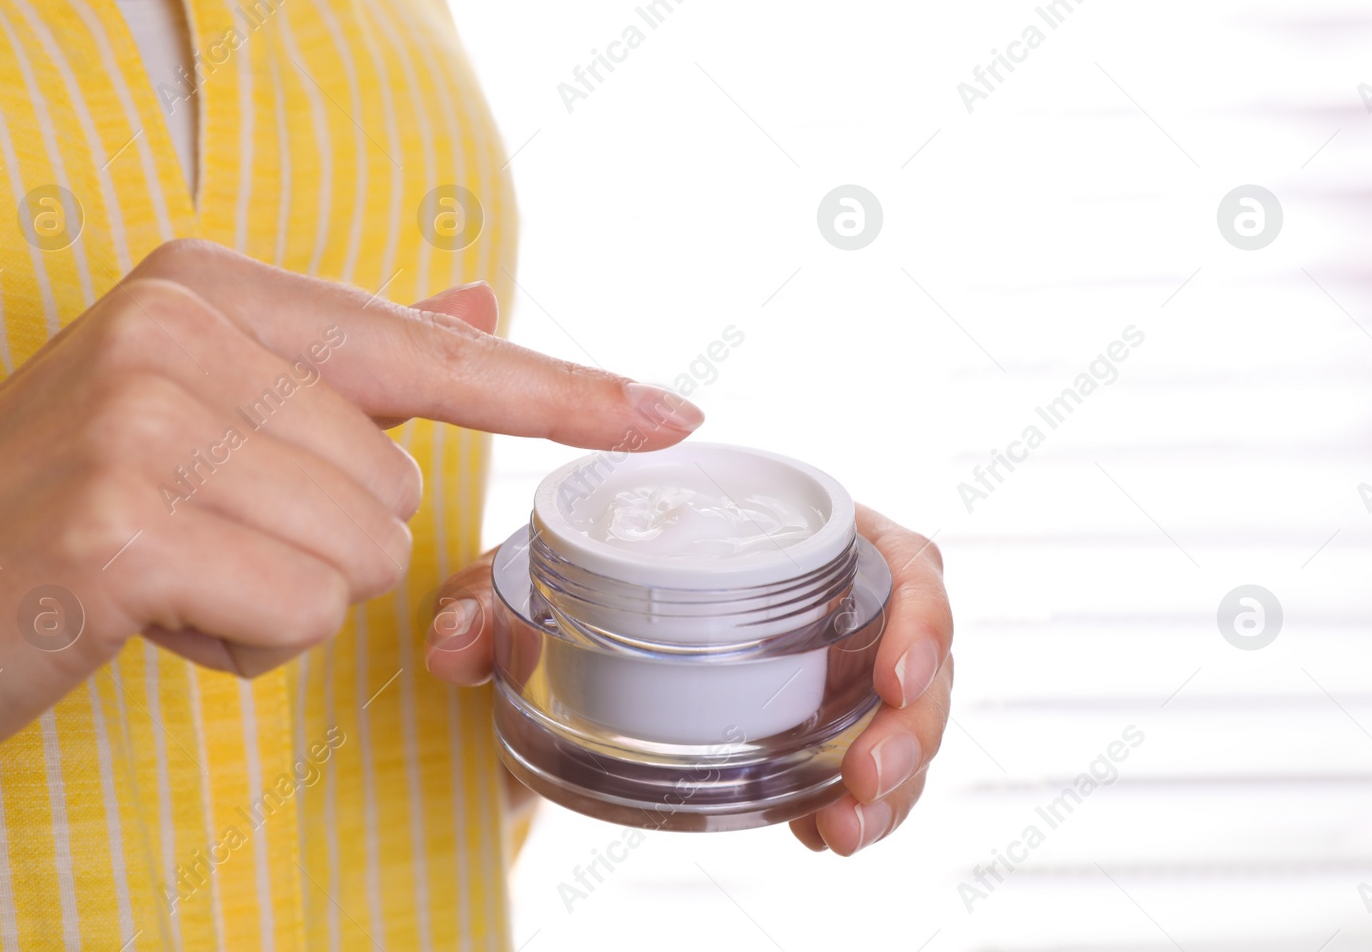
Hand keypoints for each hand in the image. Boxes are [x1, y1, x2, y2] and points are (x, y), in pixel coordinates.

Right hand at [0, 239, 702, 796]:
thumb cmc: (43, 521)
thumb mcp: (187, 416)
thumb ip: (340, 360)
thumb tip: (475, 295)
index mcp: (206, 286)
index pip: (432, 349)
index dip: (565, 390)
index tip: (671, 414)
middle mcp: (179, 326)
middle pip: (397, 485)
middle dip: (314, 545)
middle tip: (185, 540)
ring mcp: (145, 417)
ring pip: (359, 555)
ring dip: (274, 599)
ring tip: (157, 575)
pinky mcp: (121, 522)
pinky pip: (298, 610)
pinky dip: (237, 643)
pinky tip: (137, 616)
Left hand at [424, 505, 952, 854]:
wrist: (556, 640)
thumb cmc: (567, 578)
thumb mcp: (526, 579)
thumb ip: (482, 598)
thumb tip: (450, 643)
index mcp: (788, 535)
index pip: (898, 555)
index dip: (921, 613)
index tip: (896, 676)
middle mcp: (824, 598)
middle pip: (919, 651)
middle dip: (914, 724)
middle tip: (865, 782)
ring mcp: (824, 668)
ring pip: (904, 719)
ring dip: (896, 779)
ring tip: (844, 831)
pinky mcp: (810, 729)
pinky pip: (864, 765)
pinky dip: (856, 805)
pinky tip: (824, 836)